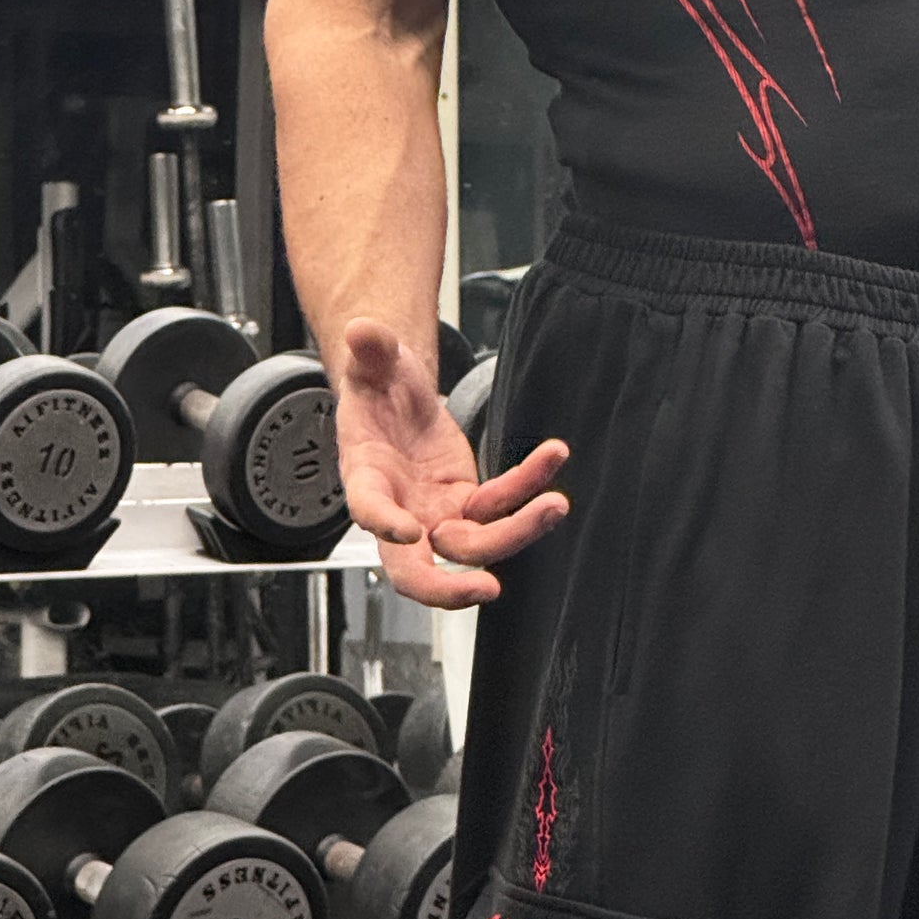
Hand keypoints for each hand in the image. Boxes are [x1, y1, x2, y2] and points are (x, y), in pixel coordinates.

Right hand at [337, 318, 569, 609]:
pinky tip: (553, 454)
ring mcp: (438, 513)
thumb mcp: (370, 362)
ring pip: (476, 545)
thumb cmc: (376, 389)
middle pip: (418, 570)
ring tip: (556, 505)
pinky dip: (531, 484)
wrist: (396, 398)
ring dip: (518, 532)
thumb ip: (368, 349)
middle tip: (487, 589)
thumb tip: (362, 329)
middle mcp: (401, 511)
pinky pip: (504, 502)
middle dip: (449, 588)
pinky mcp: (469, 502)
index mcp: (366, 479)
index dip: (384, 525)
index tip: (407, 532)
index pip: (369, 510)